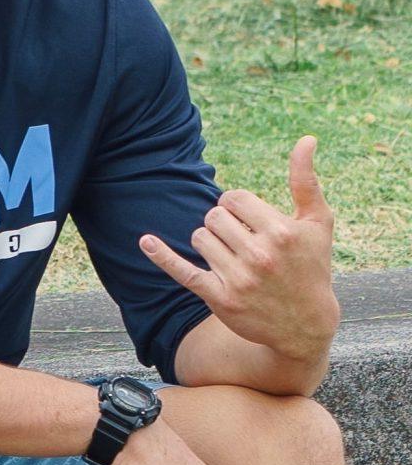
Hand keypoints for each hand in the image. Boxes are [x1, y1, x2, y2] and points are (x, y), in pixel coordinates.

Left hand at [141, 137, 339, 361]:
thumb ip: (306, 181)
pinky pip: (183, 271)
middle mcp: (260, 255)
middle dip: (223, 224)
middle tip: (242, 241)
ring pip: (199, 238)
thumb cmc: (312, 266)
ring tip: (233, 256)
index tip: (250, 221)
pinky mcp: (220, 298)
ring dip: (210, 242)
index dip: (237, 206)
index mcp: (281, 232)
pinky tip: (145, 241)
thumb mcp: (318, 223)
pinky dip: (161, 255)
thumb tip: (306, 139)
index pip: (233, 199)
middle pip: (213, 217)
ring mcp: (238, 279)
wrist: (307, 325)